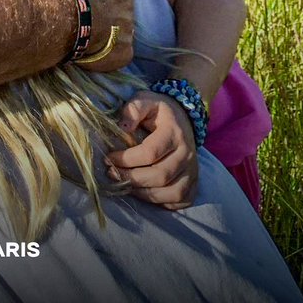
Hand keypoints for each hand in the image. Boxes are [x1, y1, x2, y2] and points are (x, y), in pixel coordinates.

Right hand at [67, 0, 133, 71]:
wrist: (67, 6)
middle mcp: (129, 3)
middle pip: (118, 7)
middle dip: (104, 10)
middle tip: (83, 13)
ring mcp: (128, 30)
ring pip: (117, 31)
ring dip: (103, 33)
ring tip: (82, 33)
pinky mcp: (123, 53)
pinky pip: (114, 55)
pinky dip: (102, 55)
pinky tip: (85, 52)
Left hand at [105, 90, 199, 208]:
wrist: (184, 117)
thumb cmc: (159, 110)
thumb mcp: (145, 99)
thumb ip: (133, 109)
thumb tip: (123, 127)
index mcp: (174, 133)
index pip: (150, 152)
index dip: (127, 159)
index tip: (109, 158)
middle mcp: (187, 154)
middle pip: (160, 175)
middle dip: (132, 178)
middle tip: (112, 174)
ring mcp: (193, 170)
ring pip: (171, 192)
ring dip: (145, 193)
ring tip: (125, 185)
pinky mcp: (194, 182)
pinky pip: (180, 200)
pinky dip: (162, 202)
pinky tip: (144, 192)